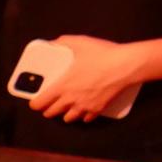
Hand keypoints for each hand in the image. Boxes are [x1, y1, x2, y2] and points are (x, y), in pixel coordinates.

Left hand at [27, 35, 142, 122]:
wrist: (125, 65)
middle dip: (49, 109)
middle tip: (53, 101)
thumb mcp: (81, 43)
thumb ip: (64, 42)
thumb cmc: (102, 54)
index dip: (35, 103)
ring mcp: (84, 107)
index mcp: (61, 86)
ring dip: (66, 113)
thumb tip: (53, 42)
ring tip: (69, 106)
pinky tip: (86, 108)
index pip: (39, 103)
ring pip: (67, 119)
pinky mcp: (97, 110)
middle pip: (51, 114)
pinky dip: (84, 115)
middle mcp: (70, 100)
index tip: (37, 100)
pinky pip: (86, 119)